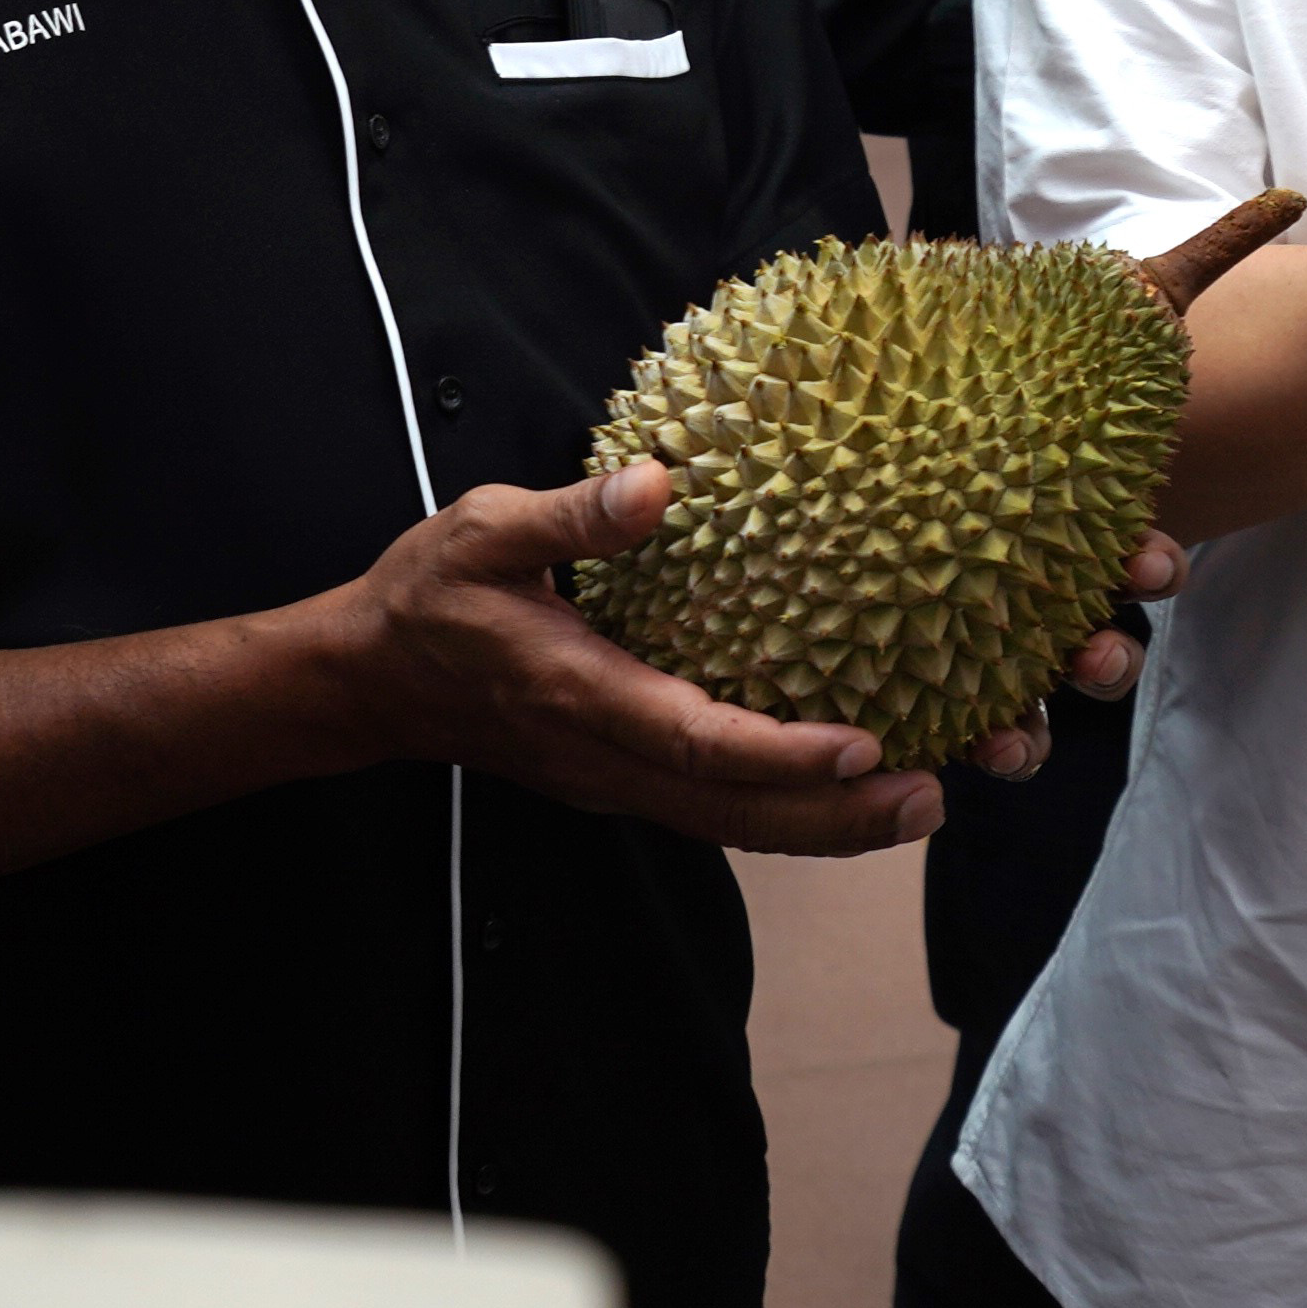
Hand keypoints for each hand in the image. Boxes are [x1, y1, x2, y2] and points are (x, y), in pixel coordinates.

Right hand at [311, 466, 945, 854]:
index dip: (780, 751)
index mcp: (576, 692)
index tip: (864, 745)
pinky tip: (855, 789)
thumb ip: (568, 515)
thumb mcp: (481, 532)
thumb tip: (656, 482)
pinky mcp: (624, 780)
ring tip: (926, 805)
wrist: (372, 681)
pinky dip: (790, 810)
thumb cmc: (430, 597)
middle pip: (734, 810)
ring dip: (828, 825)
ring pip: (732, 823)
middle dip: (837, 815)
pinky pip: (717, 810)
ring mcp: (615, 780)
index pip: (692, 738)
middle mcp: (604, 756)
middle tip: (934, 798)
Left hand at [958, 190, 1283, 773]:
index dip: (1148, 567)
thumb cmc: (1039, 339)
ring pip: (1023, 687)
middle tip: (1094, 650)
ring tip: (1009, 736)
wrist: (900, 384)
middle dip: (1100, 655)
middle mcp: (1048, 567)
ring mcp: (993, 613)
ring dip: (1029, 725)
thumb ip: (1206, 258)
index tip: (1152, 565)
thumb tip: (1290, 199)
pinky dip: (960, 735)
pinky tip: (934, 742)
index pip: (1136, 550)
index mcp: (1091, 504)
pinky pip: (954, 709)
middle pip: (1089, 632)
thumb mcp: (1127, 305)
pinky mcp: (932, 644)